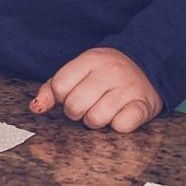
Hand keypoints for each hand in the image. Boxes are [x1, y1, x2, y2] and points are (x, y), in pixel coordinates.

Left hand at [30, 47, 161, 132]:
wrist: (150, 66)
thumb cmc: (107, 73)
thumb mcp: (81, 70)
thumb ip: (54, 87)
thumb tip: (36, 107)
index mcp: (91, 59)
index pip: (59, 86)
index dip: (62, 98)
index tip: (73, 95)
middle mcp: (110, 71)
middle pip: (74, 106)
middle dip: (77, 113)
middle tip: (88, 106)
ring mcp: (128, 88)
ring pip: (95, 119)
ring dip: (96, 122)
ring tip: (104, 111)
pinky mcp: (143, 105)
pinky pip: (121, 126)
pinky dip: (118, 126)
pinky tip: (121, 115)